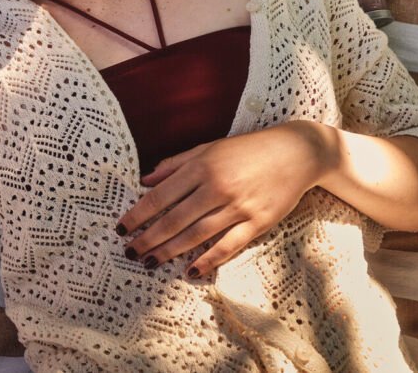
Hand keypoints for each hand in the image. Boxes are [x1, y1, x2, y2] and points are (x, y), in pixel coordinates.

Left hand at [117, 121, 330, 277]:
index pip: (161, 196)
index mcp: (201, 167)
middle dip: (149, 238)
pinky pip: (229, 245)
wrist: (295, 153)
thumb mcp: (208, 148)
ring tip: (150, 262)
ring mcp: (239, 207)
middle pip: (175, 219)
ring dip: (170, 251)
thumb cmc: (247, 149)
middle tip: (130, 252)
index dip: (138, 214)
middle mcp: (217, 187)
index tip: (121, 227)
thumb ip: (175, 164)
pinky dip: (208, 260)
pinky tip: (190, 270)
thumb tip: (145, 180)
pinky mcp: (258, 223)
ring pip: (197, 235)